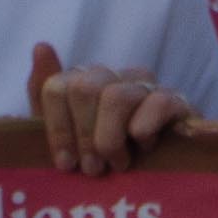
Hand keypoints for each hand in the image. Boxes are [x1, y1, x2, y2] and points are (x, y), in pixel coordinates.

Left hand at [28, 43, 190, 174]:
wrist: (154, 171)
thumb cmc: (104, 154)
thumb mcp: (66, 133)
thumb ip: (45, 93)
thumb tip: (41, 47)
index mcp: (84, 81)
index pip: (57, 86)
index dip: (58, 128)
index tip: (65, 162)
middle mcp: (114, 76)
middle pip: (84, 88)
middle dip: (84, 136)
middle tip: (92, 169)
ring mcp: (146, 86)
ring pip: (116, 97)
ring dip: (111, 139)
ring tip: (117, 164)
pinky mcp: (177, 100)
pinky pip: (158, 102)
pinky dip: (145, 129)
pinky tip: (144, 147)